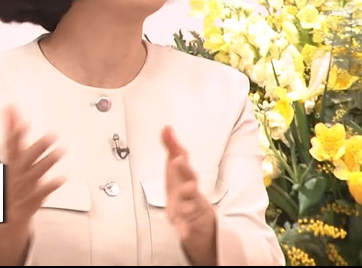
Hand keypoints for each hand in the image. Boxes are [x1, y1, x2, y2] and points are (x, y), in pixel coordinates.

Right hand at [2, 105, 64, 227]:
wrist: (6, 219)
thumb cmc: (11, 185)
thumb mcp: (12, 162)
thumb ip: (15, 138)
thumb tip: (13, 112)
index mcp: (10, 164)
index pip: (9, 144)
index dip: (12, 128)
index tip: (13, 113)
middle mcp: (15, 175)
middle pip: (24, 159)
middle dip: (36, 147)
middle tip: (51, 136)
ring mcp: (23, 189)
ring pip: (35, 174)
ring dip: (47, 162)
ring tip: (60, 151)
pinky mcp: (31, 201)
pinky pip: (41, 194)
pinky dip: (50, 186)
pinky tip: (61, 179)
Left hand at [161, 126, 215, 241]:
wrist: (195, 211)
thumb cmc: (183, 184)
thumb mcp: (176, 165)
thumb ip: (171, 145)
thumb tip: (166, 127)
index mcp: (186, 177)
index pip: (185, 167)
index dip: (182, 162)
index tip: (177, 157)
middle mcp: (190, 191)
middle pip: (191, 186)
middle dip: (188, 181)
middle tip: (185, 180)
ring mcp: (190, 207)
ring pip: (190, 206)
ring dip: (187, 205)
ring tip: (183, 204)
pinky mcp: (186, 222)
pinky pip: (185, 227)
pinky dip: (183, 230)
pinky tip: (180, 234)